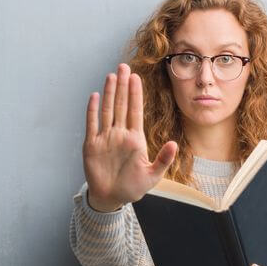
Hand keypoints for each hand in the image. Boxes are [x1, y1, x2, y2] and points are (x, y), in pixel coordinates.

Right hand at [83, 63, 177, 210]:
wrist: (111, 198)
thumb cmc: (132, 188)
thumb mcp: (152, 176)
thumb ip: (163, 159)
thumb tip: (174, 144)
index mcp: (135, 139)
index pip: (135, 111)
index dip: (136, 94)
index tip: (137, 77)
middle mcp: (119, 135)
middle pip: (121, 105)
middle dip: (123, 86)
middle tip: (124, 66)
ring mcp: (105, 138)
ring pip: (107, 110)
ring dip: (109, 93)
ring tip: (112, 75)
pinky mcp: (92, 145)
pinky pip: (92, 124)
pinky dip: (92, 110)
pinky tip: (95, 96)